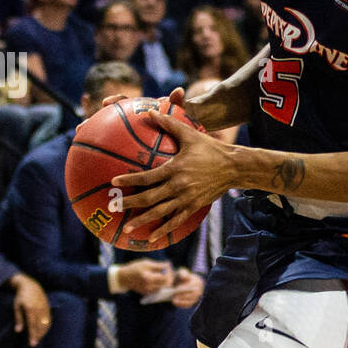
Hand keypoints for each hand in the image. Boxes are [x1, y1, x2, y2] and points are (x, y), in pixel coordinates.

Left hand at [10, 273, 50, 346]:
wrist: (31, 285)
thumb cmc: (21, 297)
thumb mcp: (17, 307)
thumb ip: (18, 319)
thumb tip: (18, 331)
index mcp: (30, 308)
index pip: (32, 325)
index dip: (33, 335)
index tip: (32, 343)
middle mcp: (39, 309)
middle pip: (40, 326)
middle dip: (38, 336)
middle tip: (34, 344)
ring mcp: (45, 308)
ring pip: (46, 323)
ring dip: (43, 332)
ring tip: (38, 339)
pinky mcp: (48, 308)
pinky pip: (49, 320)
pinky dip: (46, 327)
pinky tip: (43, 332)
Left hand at [112, 111, 226, 238]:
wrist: (234, 167)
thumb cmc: (210, 148)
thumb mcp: (190, 134)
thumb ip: (169, 123)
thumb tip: (150, 111)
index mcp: (175, 169)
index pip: (147, 177)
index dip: (130, 180)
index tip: (114, 182)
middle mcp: (179, 187)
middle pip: (149, 198)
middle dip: (130, 204)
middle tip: (113, 207)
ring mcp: (186, 199)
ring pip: (161, 213)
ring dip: (142, 221)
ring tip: (127, 227)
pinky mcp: (194, 206)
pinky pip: (176, 221)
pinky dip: (163, 230)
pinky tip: (151, 237)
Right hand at [115, 260, 173, 293]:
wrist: (124, 278)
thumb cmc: (135, 268)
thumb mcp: (146, 263)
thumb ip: (158, 265)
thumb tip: (169, 265)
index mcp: (148, 276)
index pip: (165, 275)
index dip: (169, 270)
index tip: (168, 266)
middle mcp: (148, 285)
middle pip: (167, 283)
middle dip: (170, 277)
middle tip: (169, 272)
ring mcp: (148, 290)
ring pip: (164, 287)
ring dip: (166, 282)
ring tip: (164, 275)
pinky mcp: (147, 293)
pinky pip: (159, 290)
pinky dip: (161, 285)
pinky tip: (159, 280)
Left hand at [170, 267, 205, 308]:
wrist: (183, 283)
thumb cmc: (182, 277)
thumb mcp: (182, 273)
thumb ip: (183, 273)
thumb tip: (184, 277)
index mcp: (198, 282)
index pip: (192, 286)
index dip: (184, 287)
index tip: (177, 289)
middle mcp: (199, 291)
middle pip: (191, 295)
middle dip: (182, 296)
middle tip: (174, 296)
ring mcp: (197, 297)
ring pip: (189, 301)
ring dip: (181, 301)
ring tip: (173, 300)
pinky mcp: (192, 303)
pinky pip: (187, 305)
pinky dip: (181, 304)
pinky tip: (174, 303)